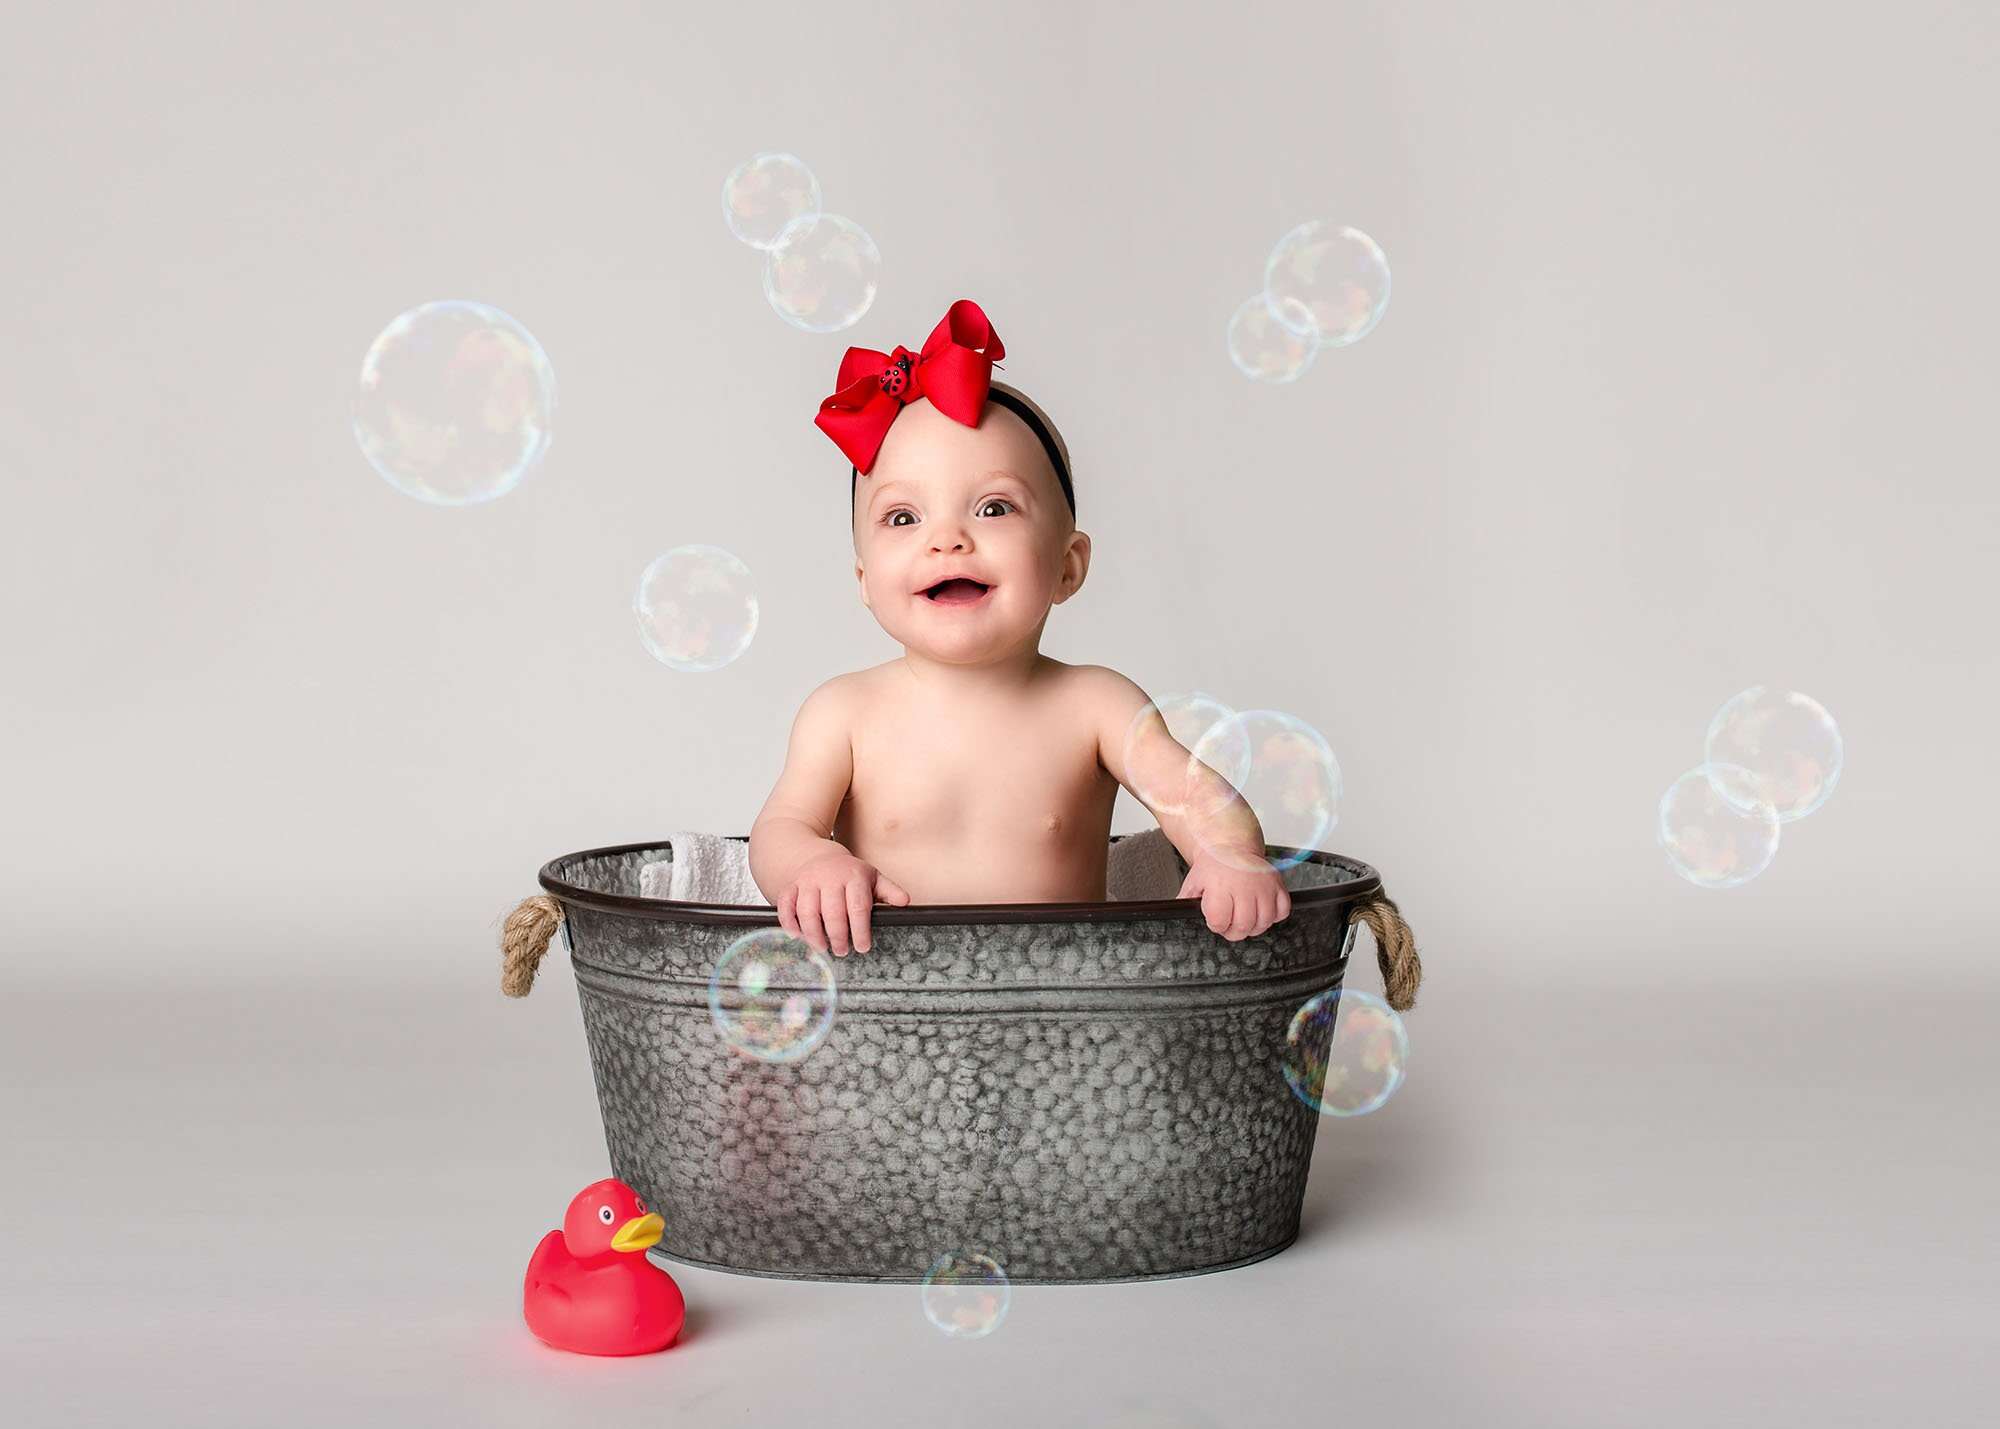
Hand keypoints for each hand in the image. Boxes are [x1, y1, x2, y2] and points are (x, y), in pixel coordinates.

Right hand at [777, 851, 910, 956]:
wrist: (819, 856)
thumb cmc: (849, 873)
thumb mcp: (873, 877)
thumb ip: (889, 891)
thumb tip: (905, 902)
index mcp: (853, 876)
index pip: (858, 907)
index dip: (861, 930)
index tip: (863, 947)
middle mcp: (829, 877)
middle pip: (832, 912)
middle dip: (838, 936)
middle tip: (842, 951)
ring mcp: (808, 881)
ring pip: (807, 911)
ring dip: (814, 934)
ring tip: (822, 948)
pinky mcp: (791, 886)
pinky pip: (786, 905)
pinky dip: (789, 922)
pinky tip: (796, 936)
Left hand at [1177, 851, 1291, 941]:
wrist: (1231, 846)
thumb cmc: (1214, 866)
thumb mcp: (1194, 882)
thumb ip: (1186, 900)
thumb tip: (1177, 914)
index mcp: (1220, 886)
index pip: (1219, 921)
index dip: (1216, 925)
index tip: (1215, 919)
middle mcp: (1244, 886)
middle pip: (1243, 926)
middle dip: (1234, 931)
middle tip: (1230, 924)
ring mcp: (1263, 886)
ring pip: (1264, 923)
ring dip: (1253, 926)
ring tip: (1244, 917)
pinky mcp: (1278, 885)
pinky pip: (1282, 911)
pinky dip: (1274, 916)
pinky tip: (1261, 909)